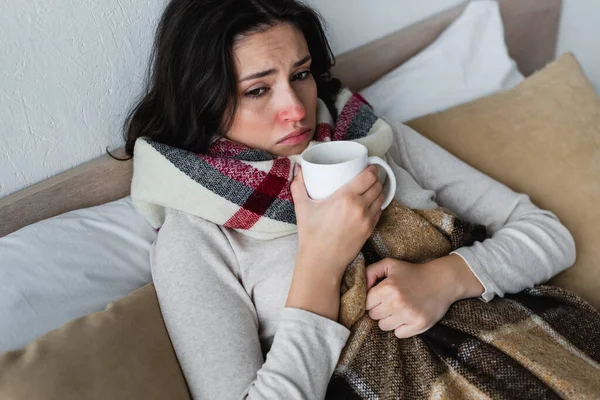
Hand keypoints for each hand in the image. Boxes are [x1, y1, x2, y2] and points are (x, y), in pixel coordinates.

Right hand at [290, 164, 384, 278]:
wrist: (321, 262)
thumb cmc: (311, 235)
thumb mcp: (302, 207)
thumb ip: (298, 185)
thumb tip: (298, 169)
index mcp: (345, 197)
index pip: (369, 176)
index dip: (372, 168)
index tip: (368, 165)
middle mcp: (360, 207)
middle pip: (377, 185)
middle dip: (375, 178)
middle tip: (368, 175)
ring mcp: (367, 220)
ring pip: (381, 198)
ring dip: (378, 191)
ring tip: (370, 187)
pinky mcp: (370, 230)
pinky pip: (379, 212)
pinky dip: (377, 205)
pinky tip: (370, 203)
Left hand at [365, 255, 483, 337]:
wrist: (442, 281)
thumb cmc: (413, 272)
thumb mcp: (390, 264)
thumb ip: (370, 272)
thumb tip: (360, 287)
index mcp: (388, 288)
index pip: (366, 303)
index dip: (371, 300)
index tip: (379, 297)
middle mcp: (397, 303)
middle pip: (374, 316)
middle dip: (379, 310)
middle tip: (390, 303)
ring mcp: (409, 315)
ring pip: (384, 327)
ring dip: (389, 319)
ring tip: (399, 309)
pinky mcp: (419, 325)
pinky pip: (399, 334)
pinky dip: (401, 328)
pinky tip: (407, 316)